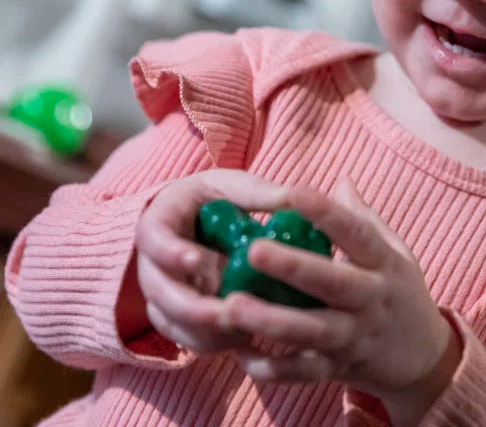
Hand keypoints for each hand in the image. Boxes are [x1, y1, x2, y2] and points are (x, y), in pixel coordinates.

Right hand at [133, 169, 287, 352]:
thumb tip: (291, 197)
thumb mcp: (228, 186)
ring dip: (205, 331)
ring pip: (172, 322)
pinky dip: (214, 343)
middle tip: (227, 312)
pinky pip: (186, 339)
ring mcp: (161, 294)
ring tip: (244, 331)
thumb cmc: (210, 199)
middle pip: (160, 292)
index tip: (197, 260)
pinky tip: (246, 341)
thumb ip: (253, 192)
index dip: (172, 252)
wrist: (192, 220)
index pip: (154, 239)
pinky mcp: (176, 317)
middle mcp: (151, 263)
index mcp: (159, 223)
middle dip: (193, 307)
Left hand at [228, 179, 460, 407]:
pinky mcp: (340, 369)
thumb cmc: (401, 292)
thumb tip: (340, 180)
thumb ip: (365, 219)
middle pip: (330, 282)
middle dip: (291, 267)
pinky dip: (272, 369)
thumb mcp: (395, 252)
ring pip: (310, 331)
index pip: (356, 232)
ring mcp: (354, 337)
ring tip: (230, 305)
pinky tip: (241, 355)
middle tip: (252, 250)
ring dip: (269, 320)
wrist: (425, 359)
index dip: (326, 212)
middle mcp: (370, 298)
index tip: (293, 191)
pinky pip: (303, 372)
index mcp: (383, 263)